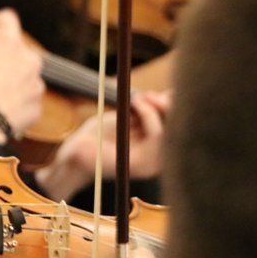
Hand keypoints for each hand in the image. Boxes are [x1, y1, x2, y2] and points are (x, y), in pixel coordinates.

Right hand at [0, 9, 44, 138]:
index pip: (8, 19)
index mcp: (10, 45)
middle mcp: (29, 60)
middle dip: (6, 59)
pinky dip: (15, 104)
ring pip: (24, 78)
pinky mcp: (37, 108)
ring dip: (12, 83)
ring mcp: (36, 85)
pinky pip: (26, 101)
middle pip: (19, 52)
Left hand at [35, 90, 170, 200]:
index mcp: (156, 150)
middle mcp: (159, 160)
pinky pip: (157, 133)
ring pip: (171, 129)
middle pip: (181, 130)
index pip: (180, 128)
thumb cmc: (98, 136)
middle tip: (150, 94)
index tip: (162, 92)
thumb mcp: (125, 118)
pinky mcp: (142, 165)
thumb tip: (169, 94)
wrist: (75, 154)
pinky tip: (135, 104)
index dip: (175, 107)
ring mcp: (152, 164)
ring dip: (154, 107)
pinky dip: (148, 112)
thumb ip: (147, 110)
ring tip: (137, 99)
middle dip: (169, 105)